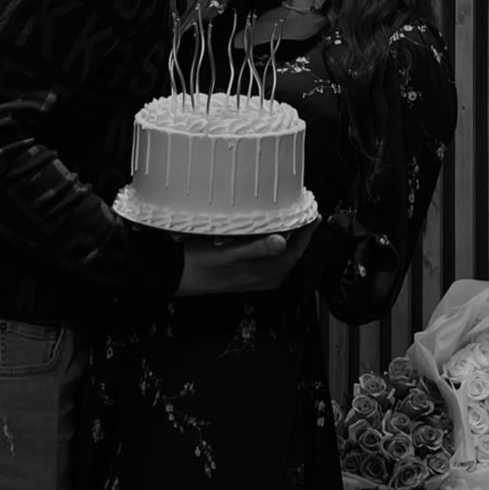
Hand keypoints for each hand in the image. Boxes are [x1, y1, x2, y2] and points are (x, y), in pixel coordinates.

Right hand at [175, 217, 320, 296]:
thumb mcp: (227, 253)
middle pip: (293, 254)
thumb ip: (256, 248)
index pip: (296, 249)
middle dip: (302, 233)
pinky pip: (271, 260)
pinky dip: (276, 246)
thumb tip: (283, 242)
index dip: (307, 230)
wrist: (174, 276)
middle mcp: (262, 278)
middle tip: (306, 212)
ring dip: (290, 239)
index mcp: (263, 273)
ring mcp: (254, 278)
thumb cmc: (198, 264)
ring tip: (293, 221)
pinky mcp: (245, 275)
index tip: (313, 211)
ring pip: (283, 257)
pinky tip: (270, 236)